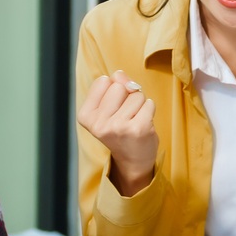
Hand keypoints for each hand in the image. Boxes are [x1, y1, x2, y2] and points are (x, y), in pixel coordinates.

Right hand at [78, 71, 158, 196]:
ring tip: (134, 121)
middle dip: (127, 96)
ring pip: (136, 94)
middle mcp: (99, 123)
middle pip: (119, 86)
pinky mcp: (139, 129)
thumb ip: (112, 86)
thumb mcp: (109, 108)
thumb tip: (120, 74)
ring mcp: (119, 127)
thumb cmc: (121, 131)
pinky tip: (143, 125)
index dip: (113, 91)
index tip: (112, 110)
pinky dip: (149, 111)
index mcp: (86, 116)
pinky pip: (149, 103)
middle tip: (125, 116)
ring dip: (140, 105)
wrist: (132, 161)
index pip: (103, 81)